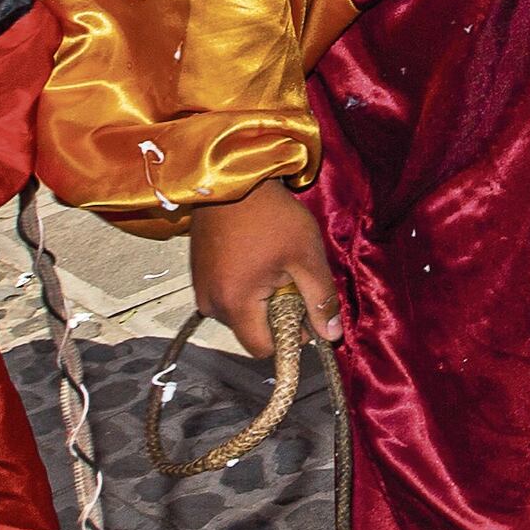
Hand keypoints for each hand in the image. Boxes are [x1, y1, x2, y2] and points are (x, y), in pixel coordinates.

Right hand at [186, 177, 342, 353]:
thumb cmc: (273, 217)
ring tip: (274, 265)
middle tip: (291, 278)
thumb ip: (320, 300)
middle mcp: (211, 303)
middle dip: (276, 315)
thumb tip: (331, 336)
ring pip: (240, 313)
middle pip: (251, 331)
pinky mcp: (199, 275)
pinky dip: (246, 288)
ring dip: (262, 300)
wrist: (233, 181)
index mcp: (235, 304)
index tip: (304, 311)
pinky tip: (258, 259)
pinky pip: (227, 296)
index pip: (263, 349)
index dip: (289, 337)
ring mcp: (201, 288)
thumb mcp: (307, 257)